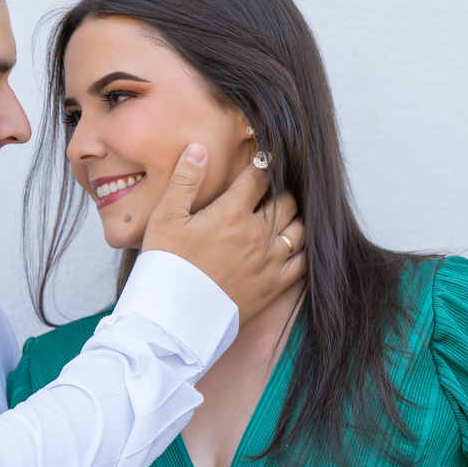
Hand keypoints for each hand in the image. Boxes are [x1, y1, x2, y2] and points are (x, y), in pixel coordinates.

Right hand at [141, 143, 304, 323]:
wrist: (172, 318)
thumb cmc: (164, 265)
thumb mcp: (165, 218)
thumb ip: (184, 180)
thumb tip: (200, 148)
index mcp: (232, 213)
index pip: (260, 176)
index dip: (262, 164)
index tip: (261, 161)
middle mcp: (258, 234)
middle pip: (286, 200)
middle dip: (279, 191)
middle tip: (268, 191)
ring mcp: (269, 262)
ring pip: (299, 229)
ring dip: (293, 218)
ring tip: (280, 216)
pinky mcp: (274, 287)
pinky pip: (302, 262)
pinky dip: (301, 249)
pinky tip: (290, 246)